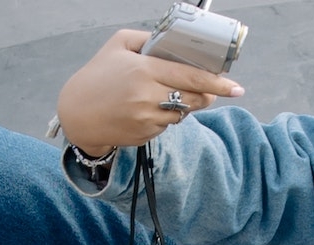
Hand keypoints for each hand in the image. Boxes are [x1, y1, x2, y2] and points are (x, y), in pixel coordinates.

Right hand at [57, 29, 243, 154]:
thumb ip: (148, 39)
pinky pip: (167, 125)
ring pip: (182, 113)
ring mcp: (147, 119)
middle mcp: (148, 97)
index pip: (191, 77)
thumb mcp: (118, 45)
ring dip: (184, 104)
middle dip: (207, 95)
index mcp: (144, 70)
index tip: (236, 87)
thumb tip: (175, 43)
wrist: (77, 115)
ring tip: (166, 94)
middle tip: (213, 90)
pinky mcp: (145, 136)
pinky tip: (150, 108)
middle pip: (194, 98)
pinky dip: (167, 116)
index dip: (217, 83)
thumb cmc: (98, 76)